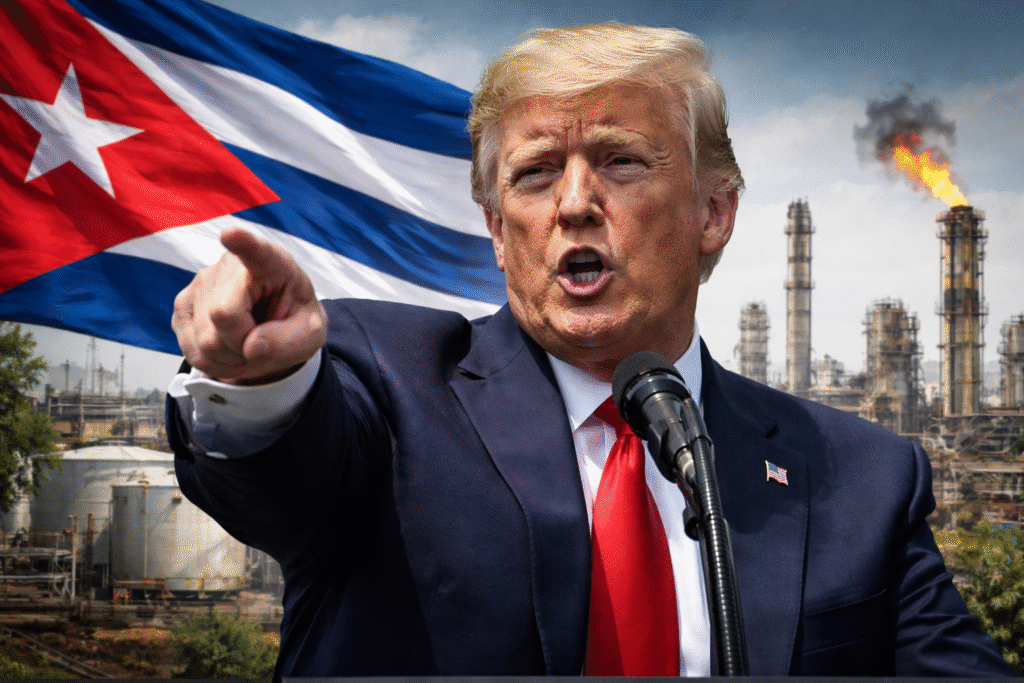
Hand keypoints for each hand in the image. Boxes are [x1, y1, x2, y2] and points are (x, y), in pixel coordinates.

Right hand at [172, 228, 326, 384]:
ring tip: (247, 344)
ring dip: (231, 358)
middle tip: (262, 341)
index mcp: (272, 264)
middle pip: (224, 316)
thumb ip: (290, 341)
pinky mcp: (183, 306)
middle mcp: (230, 266)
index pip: (256, 251)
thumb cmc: (294, 322)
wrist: (272, 327)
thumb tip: (252, 347)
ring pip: (206, 340)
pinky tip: (229, 349)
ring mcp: (200, 283)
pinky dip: (215, 363)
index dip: (242, 243)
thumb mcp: (310, 334)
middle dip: (244, 345)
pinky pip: (193, 352)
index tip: (231, 234)